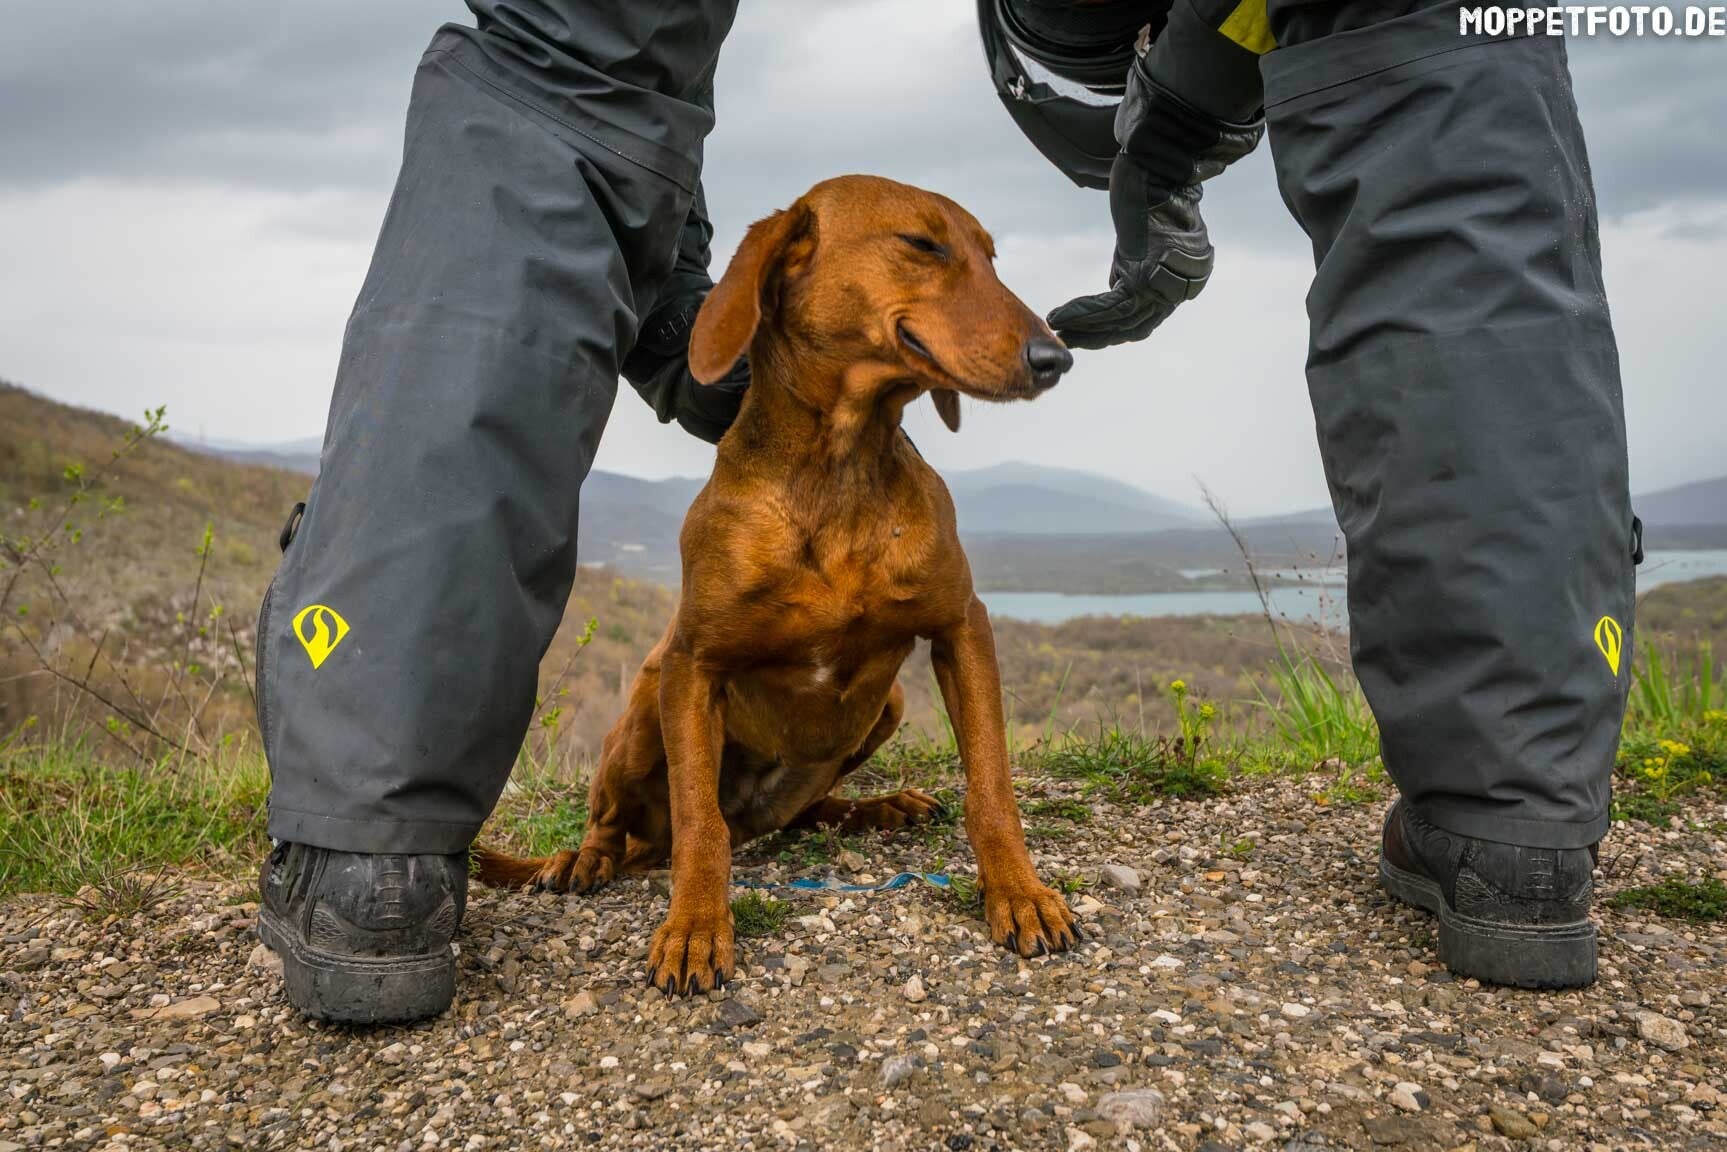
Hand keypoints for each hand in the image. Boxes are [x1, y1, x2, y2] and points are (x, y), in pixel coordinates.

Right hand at [1048, 64, 1262, 350]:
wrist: (1159, 160)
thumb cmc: (1152, 186)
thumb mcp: (1145, 234)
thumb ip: (1136, 261)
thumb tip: (1116, 282)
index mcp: (1188, 275)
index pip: (1150, 316)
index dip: (1115, 329)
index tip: (1086, 334)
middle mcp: (1184, 282)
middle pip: (1138, 326)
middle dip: (1099, 336)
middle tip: (1067, 341)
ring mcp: (1169, 281)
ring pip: (1124, 321)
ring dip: (1086, 329)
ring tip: (1057, 330)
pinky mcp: (1148, 274)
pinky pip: (1113, 306)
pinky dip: (1084, 313)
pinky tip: (1061, 316)